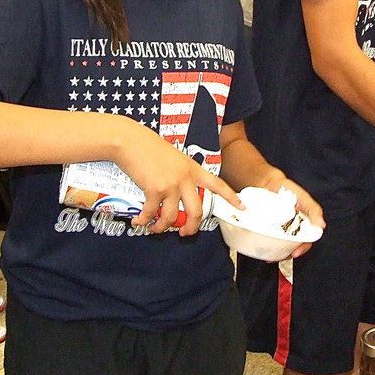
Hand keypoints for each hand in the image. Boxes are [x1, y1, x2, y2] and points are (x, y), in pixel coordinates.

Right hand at [115, 122, 241, 235]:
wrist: (131, 141)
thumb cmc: (149, 147)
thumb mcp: (174, 158)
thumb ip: (180, 175)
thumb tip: (176, 194)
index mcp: (193, 169)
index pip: (218, 184)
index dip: (231, 197)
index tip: (242, 207)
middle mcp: (185, 179)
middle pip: (196, 211)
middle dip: (191, 228)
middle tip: (185, 234)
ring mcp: (171, 185)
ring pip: (172, 217)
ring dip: (162, 227)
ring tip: (155, 229)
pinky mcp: (154, 190)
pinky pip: (151, 213)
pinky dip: (143, 220)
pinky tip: (138, 221)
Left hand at [254, 169, 324, 258]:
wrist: (267, 182)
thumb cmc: (287, 189)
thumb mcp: (302, 197)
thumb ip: (313, 209)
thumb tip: (322, 225)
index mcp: (303, 224)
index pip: (306, 240)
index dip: (302, 248)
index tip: (295, 253)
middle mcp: (291, 228)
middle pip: (292, 246)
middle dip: (287, 254)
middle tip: (281, 256)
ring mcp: (278, 229)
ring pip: (280, 246)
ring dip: (276, 254)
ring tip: (269, 257)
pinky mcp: (266, 228)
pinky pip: (267, 240)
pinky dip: (265, 247)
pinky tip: (261, 250)